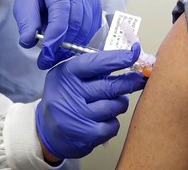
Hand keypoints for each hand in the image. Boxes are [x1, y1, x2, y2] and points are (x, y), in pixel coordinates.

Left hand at [13, 0, 101, 68]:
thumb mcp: (24, 4)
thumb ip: (26, 22)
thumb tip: (28, 42)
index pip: (60, 8)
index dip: (55, 33)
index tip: (47, 52)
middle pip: (76, 19)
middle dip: (63, 44)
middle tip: (49, 60)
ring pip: (86, 26)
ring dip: (72, 46)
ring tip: (57, 56)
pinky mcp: (97, 4)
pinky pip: (92, 28)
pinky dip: (81, 41)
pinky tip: (69, 47)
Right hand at [36, 43, 146, 159]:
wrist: (47, 131)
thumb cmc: (64, 99)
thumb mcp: (69, 77)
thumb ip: (92, 69)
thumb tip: (125, 59)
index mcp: (65, 74)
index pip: (96, 63)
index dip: (117, 58)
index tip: (133, 54)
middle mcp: (69, 94)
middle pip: (110, 86)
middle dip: (130, 82)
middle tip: (140, 79)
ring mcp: (77, 115)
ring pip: (115, 105)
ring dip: (120, 103)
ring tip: (112, 103)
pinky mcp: (86, 135)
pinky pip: (113, 125)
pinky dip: (114, 122)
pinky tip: (104, 120)